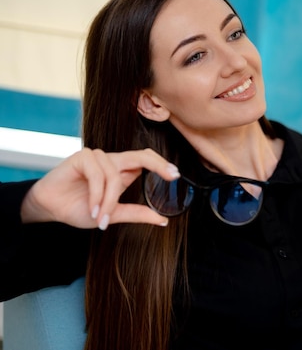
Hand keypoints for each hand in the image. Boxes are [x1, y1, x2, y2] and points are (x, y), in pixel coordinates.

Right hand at [21, 148, 179, 229]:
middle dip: (158, 164)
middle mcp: (112, 161)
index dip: (162, 164)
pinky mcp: (82, 157)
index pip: (146, 159)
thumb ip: (136, 213)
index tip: (177, 175)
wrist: (50, 208)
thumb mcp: (112, 214)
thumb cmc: (79, 208)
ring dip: (109, 200)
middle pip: (140, 155)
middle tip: (171, 175)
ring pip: (115, 176)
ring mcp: (97, 157)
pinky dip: (98, 194)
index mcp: (122, 171)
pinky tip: (93, 208)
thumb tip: (163, 220)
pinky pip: (98, 174)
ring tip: (101, 217)